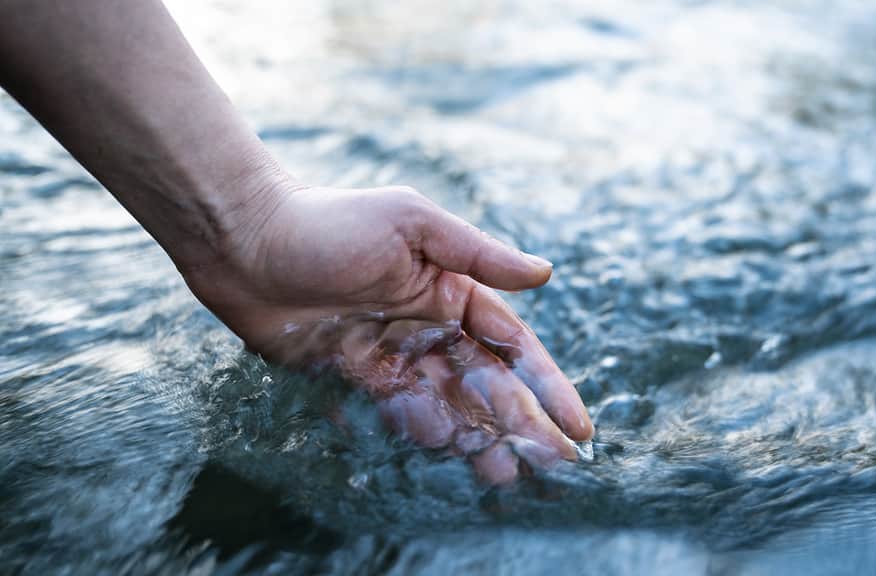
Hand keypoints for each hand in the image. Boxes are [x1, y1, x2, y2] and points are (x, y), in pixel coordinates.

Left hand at [184, 183, 593, 483]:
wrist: (246, 243)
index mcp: (451, 291)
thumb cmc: (331, 222)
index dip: (547, 385)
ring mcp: (392, 353)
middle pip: (485, 385)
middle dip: (520, 423)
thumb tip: (545, 273)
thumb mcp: (412, 224)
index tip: (577, 424)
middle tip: (551, 465)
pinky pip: (396, 412)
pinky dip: (422, 434)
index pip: (512, 347)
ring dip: (478, 438)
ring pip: (447, 405)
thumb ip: (477, 253)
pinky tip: (447, 456)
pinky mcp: (353, 374)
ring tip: (505, 475)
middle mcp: (428, 325)